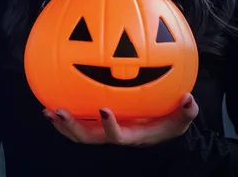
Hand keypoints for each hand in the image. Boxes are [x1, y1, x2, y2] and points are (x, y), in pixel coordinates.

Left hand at [43, 94, 198, 146]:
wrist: (154, 130)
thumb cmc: (166, 122)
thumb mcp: (179, 120)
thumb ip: (186, 112)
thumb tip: (190, 99)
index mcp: (130, 135)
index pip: (117, 136)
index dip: (110, 126)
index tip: (104, 109)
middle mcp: (111, 135)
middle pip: (88, 138)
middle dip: (73, 127)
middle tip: (59, 111)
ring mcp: (100, 131)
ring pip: (77, 133)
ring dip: (61, 124)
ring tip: (47, 111)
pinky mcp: (94, 123)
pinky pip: (76, 122)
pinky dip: (61, 116)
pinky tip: (47, 103)